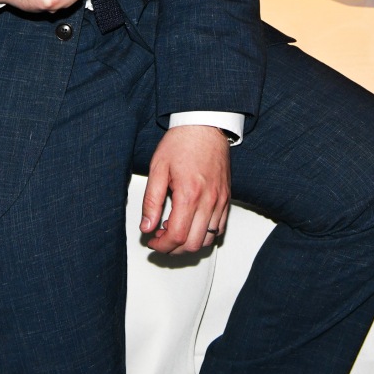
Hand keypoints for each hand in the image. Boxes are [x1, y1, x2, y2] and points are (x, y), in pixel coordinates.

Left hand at [140, 126, 230, 253]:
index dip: (161, 246)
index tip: (152, 242)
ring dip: (189, 243)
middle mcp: (208, 200)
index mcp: (189, 194)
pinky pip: (220, 228)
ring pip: (208, 239)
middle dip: (173, 248)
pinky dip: (205, 234)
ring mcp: (220, 200)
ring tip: (174, 229)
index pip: (176, 236)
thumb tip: (146, 226)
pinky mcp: (226, 198)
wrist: (204, 125)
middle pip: (192, 244)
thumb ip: (151, 201)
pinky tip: (191, 224)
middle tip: (160, 238)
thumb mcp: (158, 168)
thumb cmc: (182, 142)